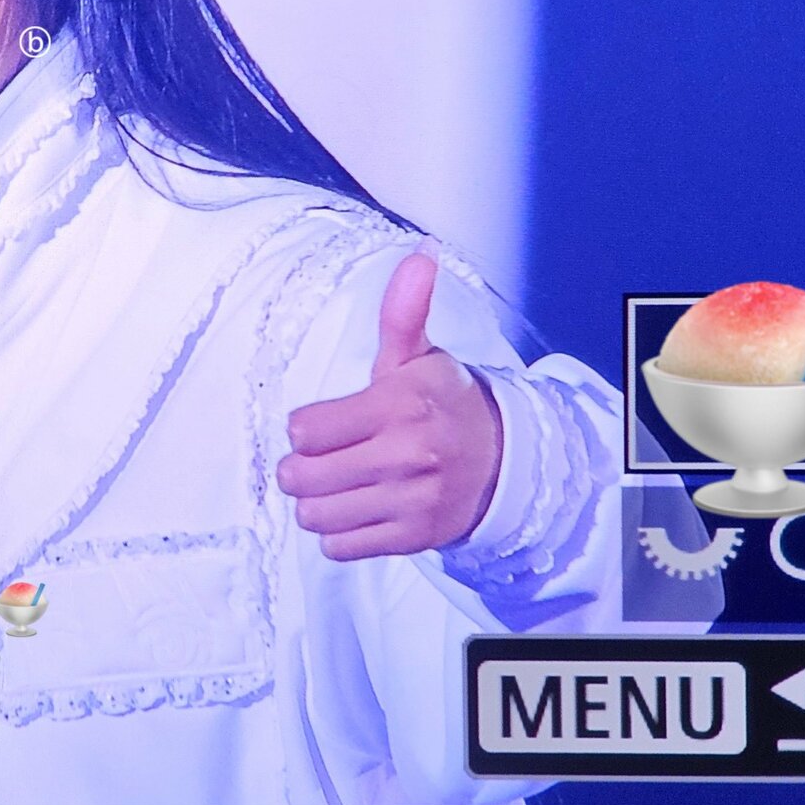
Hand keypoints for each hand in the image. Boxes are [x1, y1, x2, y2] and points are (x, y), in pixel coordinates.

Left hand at [274, 245, 503, 560]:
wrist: (505, 461)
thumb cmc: (444, 403)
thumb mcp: (420, 357)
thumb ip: (403, 312)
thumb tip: (418, 257)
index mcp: (398, 405)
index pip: (305, 430)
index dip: (305, 428)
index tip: (321, 425)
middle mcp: (404, 455)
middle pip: (302, 477)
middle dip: (299, 468)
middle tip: (316, 459)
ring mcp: (409, 502)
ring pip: (316, 516)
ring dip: (314, 503)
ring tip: (332, 486)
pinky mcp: (413, 539)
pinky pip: (341, 547)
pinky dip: (338, 534)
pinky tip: (354, 510)